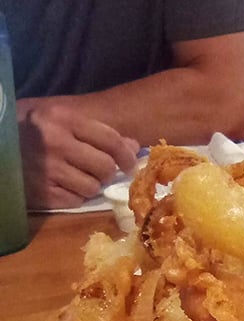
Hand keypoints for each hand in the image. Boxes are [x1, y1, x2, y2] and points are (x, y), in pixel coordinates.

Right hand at [17, 100, 139, 209]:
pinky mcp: (42, 193)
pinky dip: (74, 197)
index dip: (126, 155)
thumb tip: (134, 147)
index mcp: (63, 119)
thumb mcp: (60, 121)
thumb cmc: (32, 133)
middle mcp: (56, 143)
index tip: (129, 164)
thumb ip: (97, 131)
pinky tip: (61, 186)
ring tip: (75, 177)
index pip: (110, 140)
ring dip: (90, 186)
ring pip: (92, 187)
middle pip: (105, 167)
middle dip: (107, 172)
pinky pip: (75, 201)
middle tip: (99, 171)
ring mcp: (48, 170)